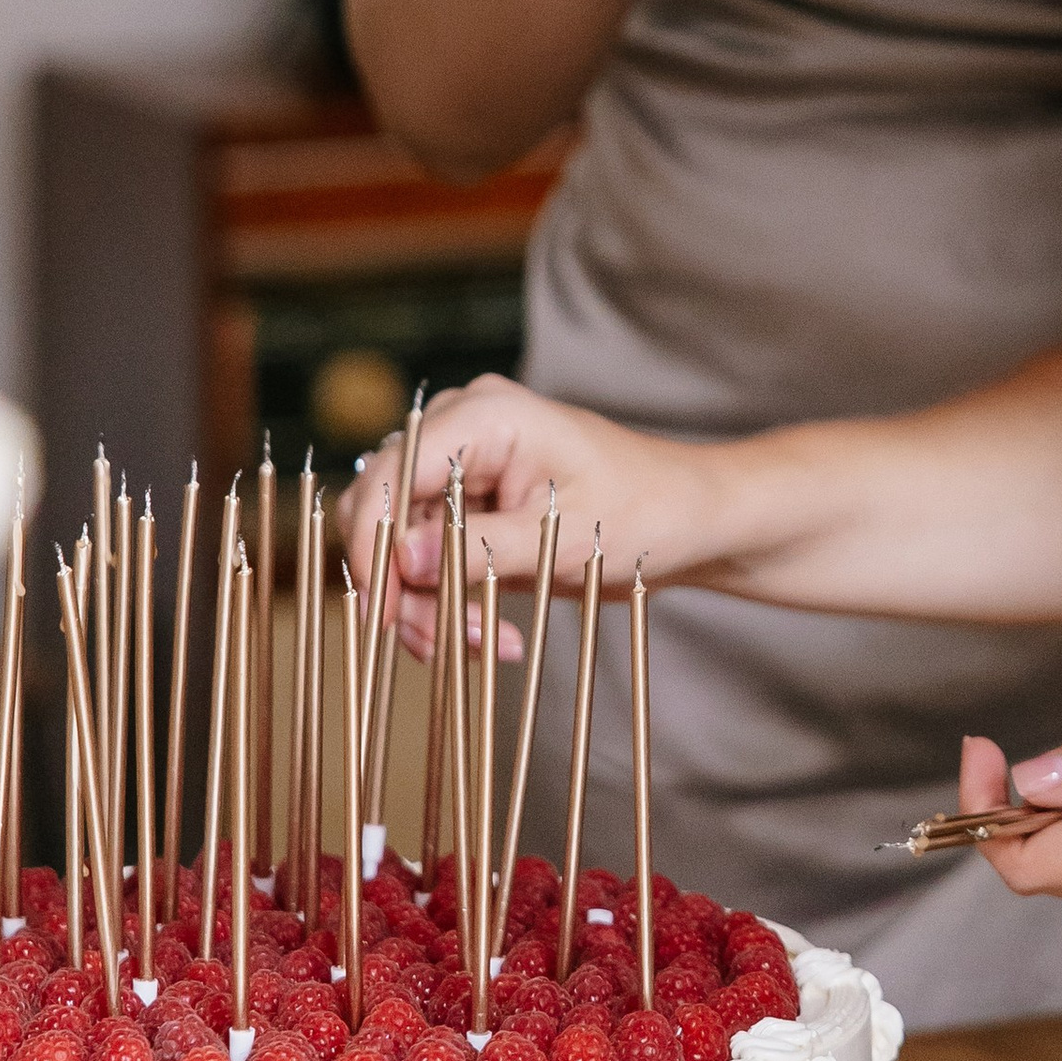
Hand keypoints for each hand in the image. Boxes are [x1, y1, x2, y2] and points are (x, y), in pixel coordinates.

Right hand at [336, 376, 725, 653]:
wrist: (687, 519)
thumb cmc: (643, 511)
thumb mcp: (563, 539)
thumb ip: (478, 546)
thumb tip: (401, 559)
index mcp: (484, 416)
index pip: (392, 474)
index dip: (374, 545)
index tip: (383, 613)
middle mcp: (461, 429)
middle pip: (385, 511)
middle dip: (406, 586)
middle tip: (448, 642)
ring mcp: (462, 465)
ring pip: (400, 542)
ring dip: (429, 604)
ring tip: (488, 644)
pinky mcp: (469, 503)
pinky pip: (427, 556)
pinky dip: (447, 600)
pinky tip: (490, 634)